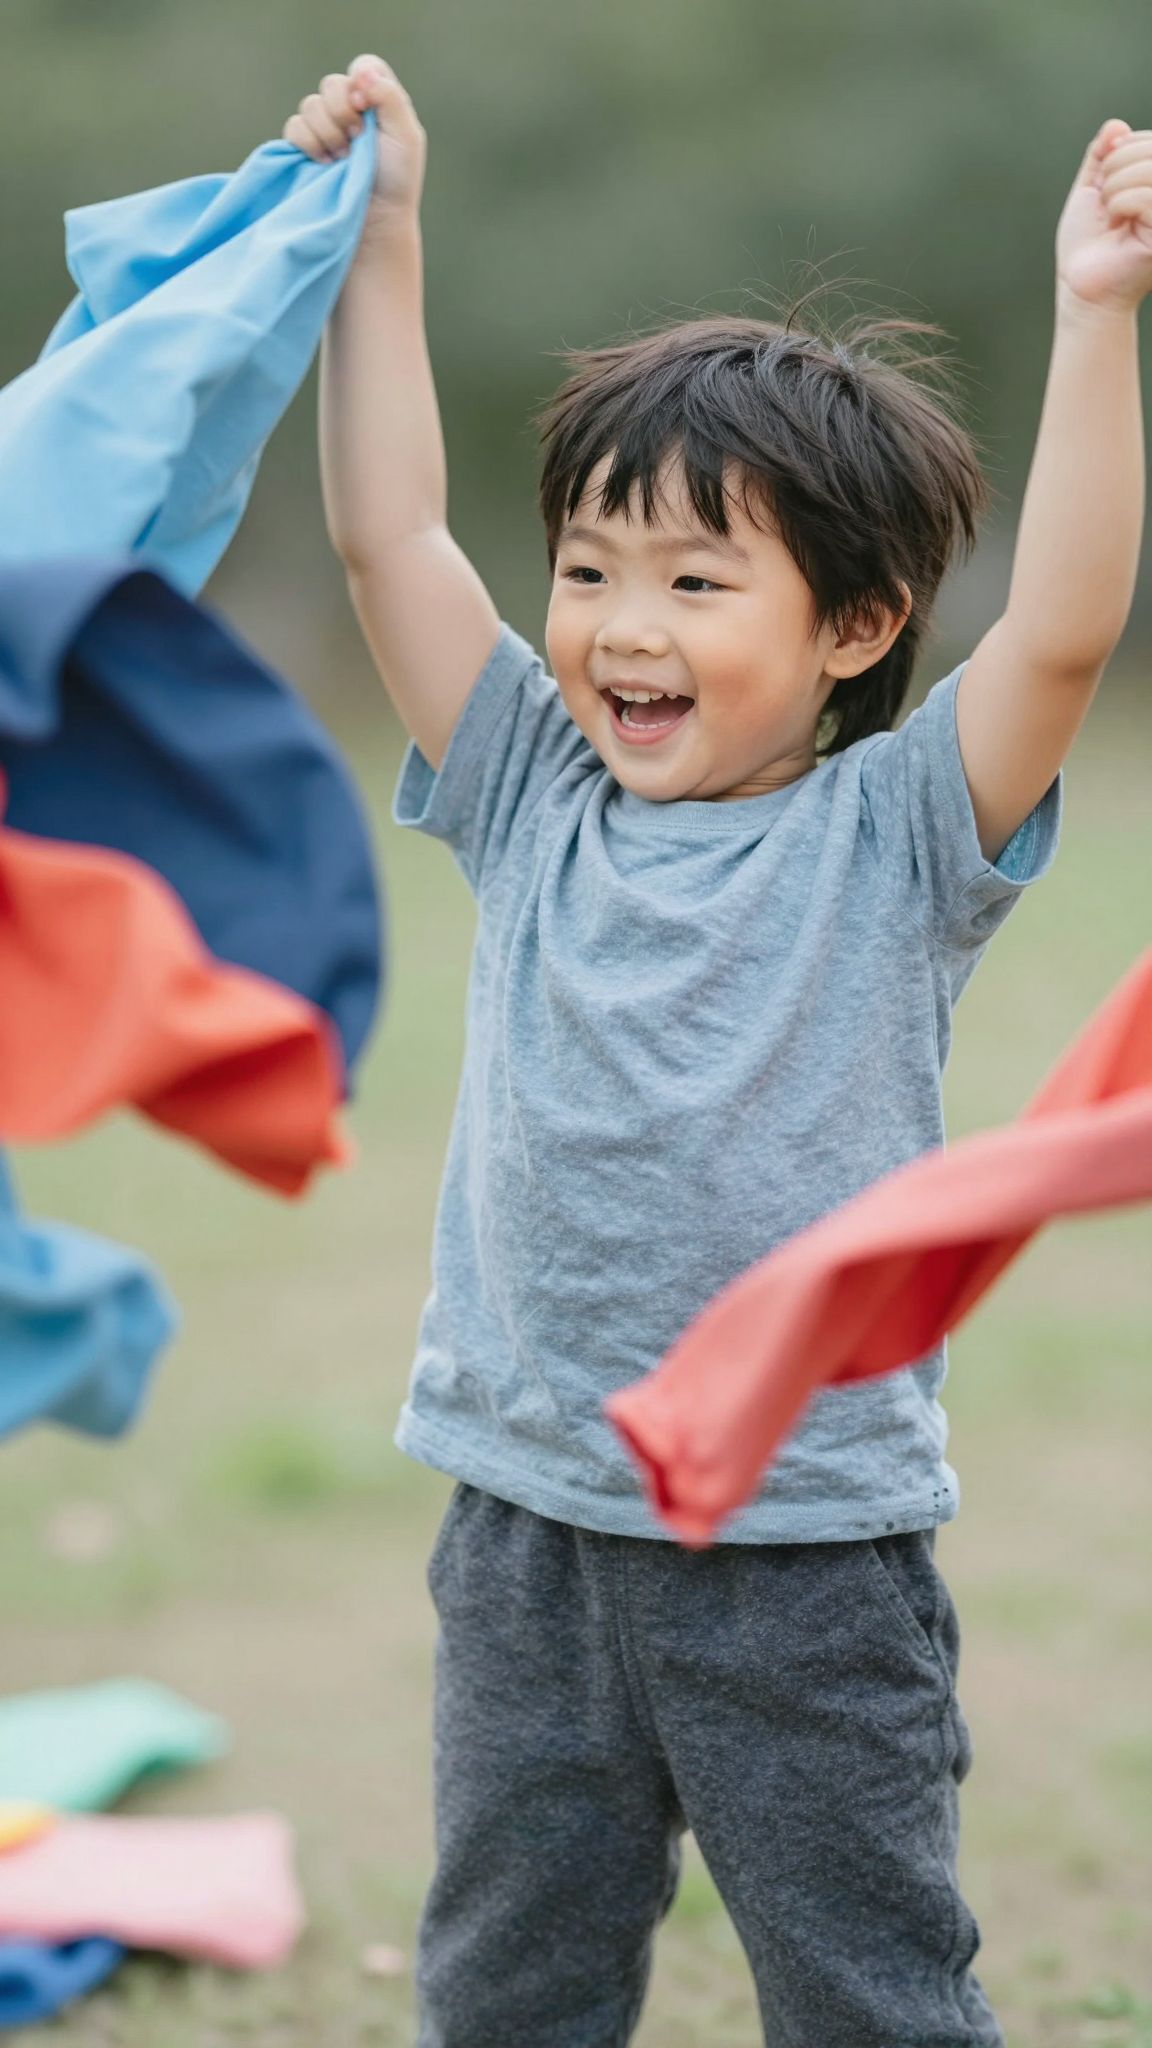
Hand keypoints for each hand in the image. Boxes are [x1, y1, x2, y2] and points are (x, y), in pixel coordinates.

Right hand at [282, 54, 426, 236]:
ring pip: (310, 105)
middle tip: (357, 141)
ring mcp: (325, 128)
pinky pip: (294, 127)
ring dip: (328, 132)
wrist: (374, 221)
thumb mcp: (406, 137)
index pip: (362, 67)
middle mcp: (351, 110)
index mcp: (378, 101)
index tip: (365, 107)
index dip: (359, 81)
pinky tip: (325, 163)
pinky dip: (308, 143)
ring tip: (343, 160)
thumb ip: (389, 97)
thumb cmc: (396, 182)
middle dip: (342, 112)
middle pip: (332, 84)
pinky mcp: (305, 147)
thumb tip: (361, 72)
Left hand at [1056, 120, 1151, 315]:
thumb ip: (1103, 155)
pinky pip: (1147, 195)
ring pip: (1150, 168)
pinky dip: (1121, 202)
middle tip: (1105, 200)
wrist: (1081, 284)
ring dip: (1116, 186)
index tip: (1104, 179)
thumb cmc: (1087, 243)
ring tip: (1110, 212)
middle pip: (1151, 148)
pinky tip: (1116, 221)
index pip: (1149, 140)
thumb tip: (1115, 126)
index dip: (1121, 147)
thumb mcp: (1091, 189)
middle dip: (1116, 165)